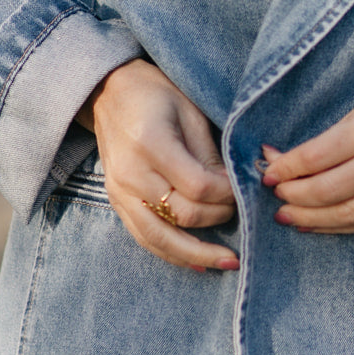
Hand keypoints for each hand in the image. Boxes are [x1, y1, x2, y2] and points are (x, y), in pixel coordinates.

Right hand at [78, 59, 238, 269]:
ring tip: (228, 262)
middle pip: (182, 214)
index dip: (227, 194)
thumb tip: (233, 190)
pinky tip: (197, 262)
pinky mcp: (116, 202)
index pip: (197, 186)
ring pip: (160, 237)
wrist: (110, 91)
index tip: (243, 189)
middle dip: (218, 217)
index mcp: (150, 143)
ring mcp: (118, 192)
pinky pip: (144, 237)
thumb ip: (209, 153)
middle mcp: (130, 173)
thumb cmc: (156, 94)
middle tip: (241, 212)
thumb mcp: (190, 111)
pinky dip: (172, 253)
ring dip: (197, 254)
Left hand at [261, 81, 353, 233]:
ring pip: (347, 214)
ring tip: (289, 215)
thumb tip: (275, 161)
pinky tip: (316, 223)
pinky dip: (337, 227)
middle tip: (277, 196)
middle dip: (294, 197)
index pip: (316, 157)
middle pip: (328, 191)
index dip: (286, 169)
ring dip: (310, 218)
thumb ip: (321, 142)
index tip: (269, 173)